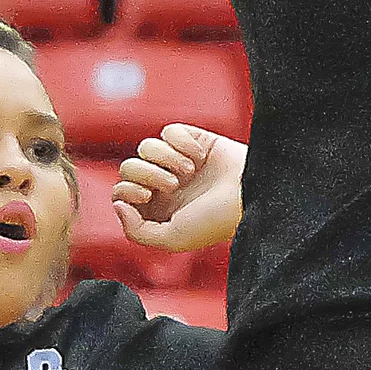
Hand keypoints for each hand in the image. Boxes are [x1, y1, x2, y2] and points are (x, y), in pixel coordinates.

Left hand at [113, 124, 245, 251]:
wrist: (251, 195)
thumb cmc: (215, 221)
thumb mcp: (172, 239)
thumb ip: (137, 231)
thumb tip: (118, 204)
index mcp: (157, 210)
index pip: (121, 192)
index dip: (127, 191)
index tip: (148, 196)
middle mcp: (165, 185)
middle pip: (129, 167)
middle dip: (146, 173)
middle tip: (172, 185)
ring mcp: (179, 161)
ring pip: (146, 146)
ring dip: (165, 158)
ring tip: (189, 171)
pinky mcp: (194, 140)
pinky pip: (169, 131)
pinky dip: (181, 141)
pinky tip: (199, 155)